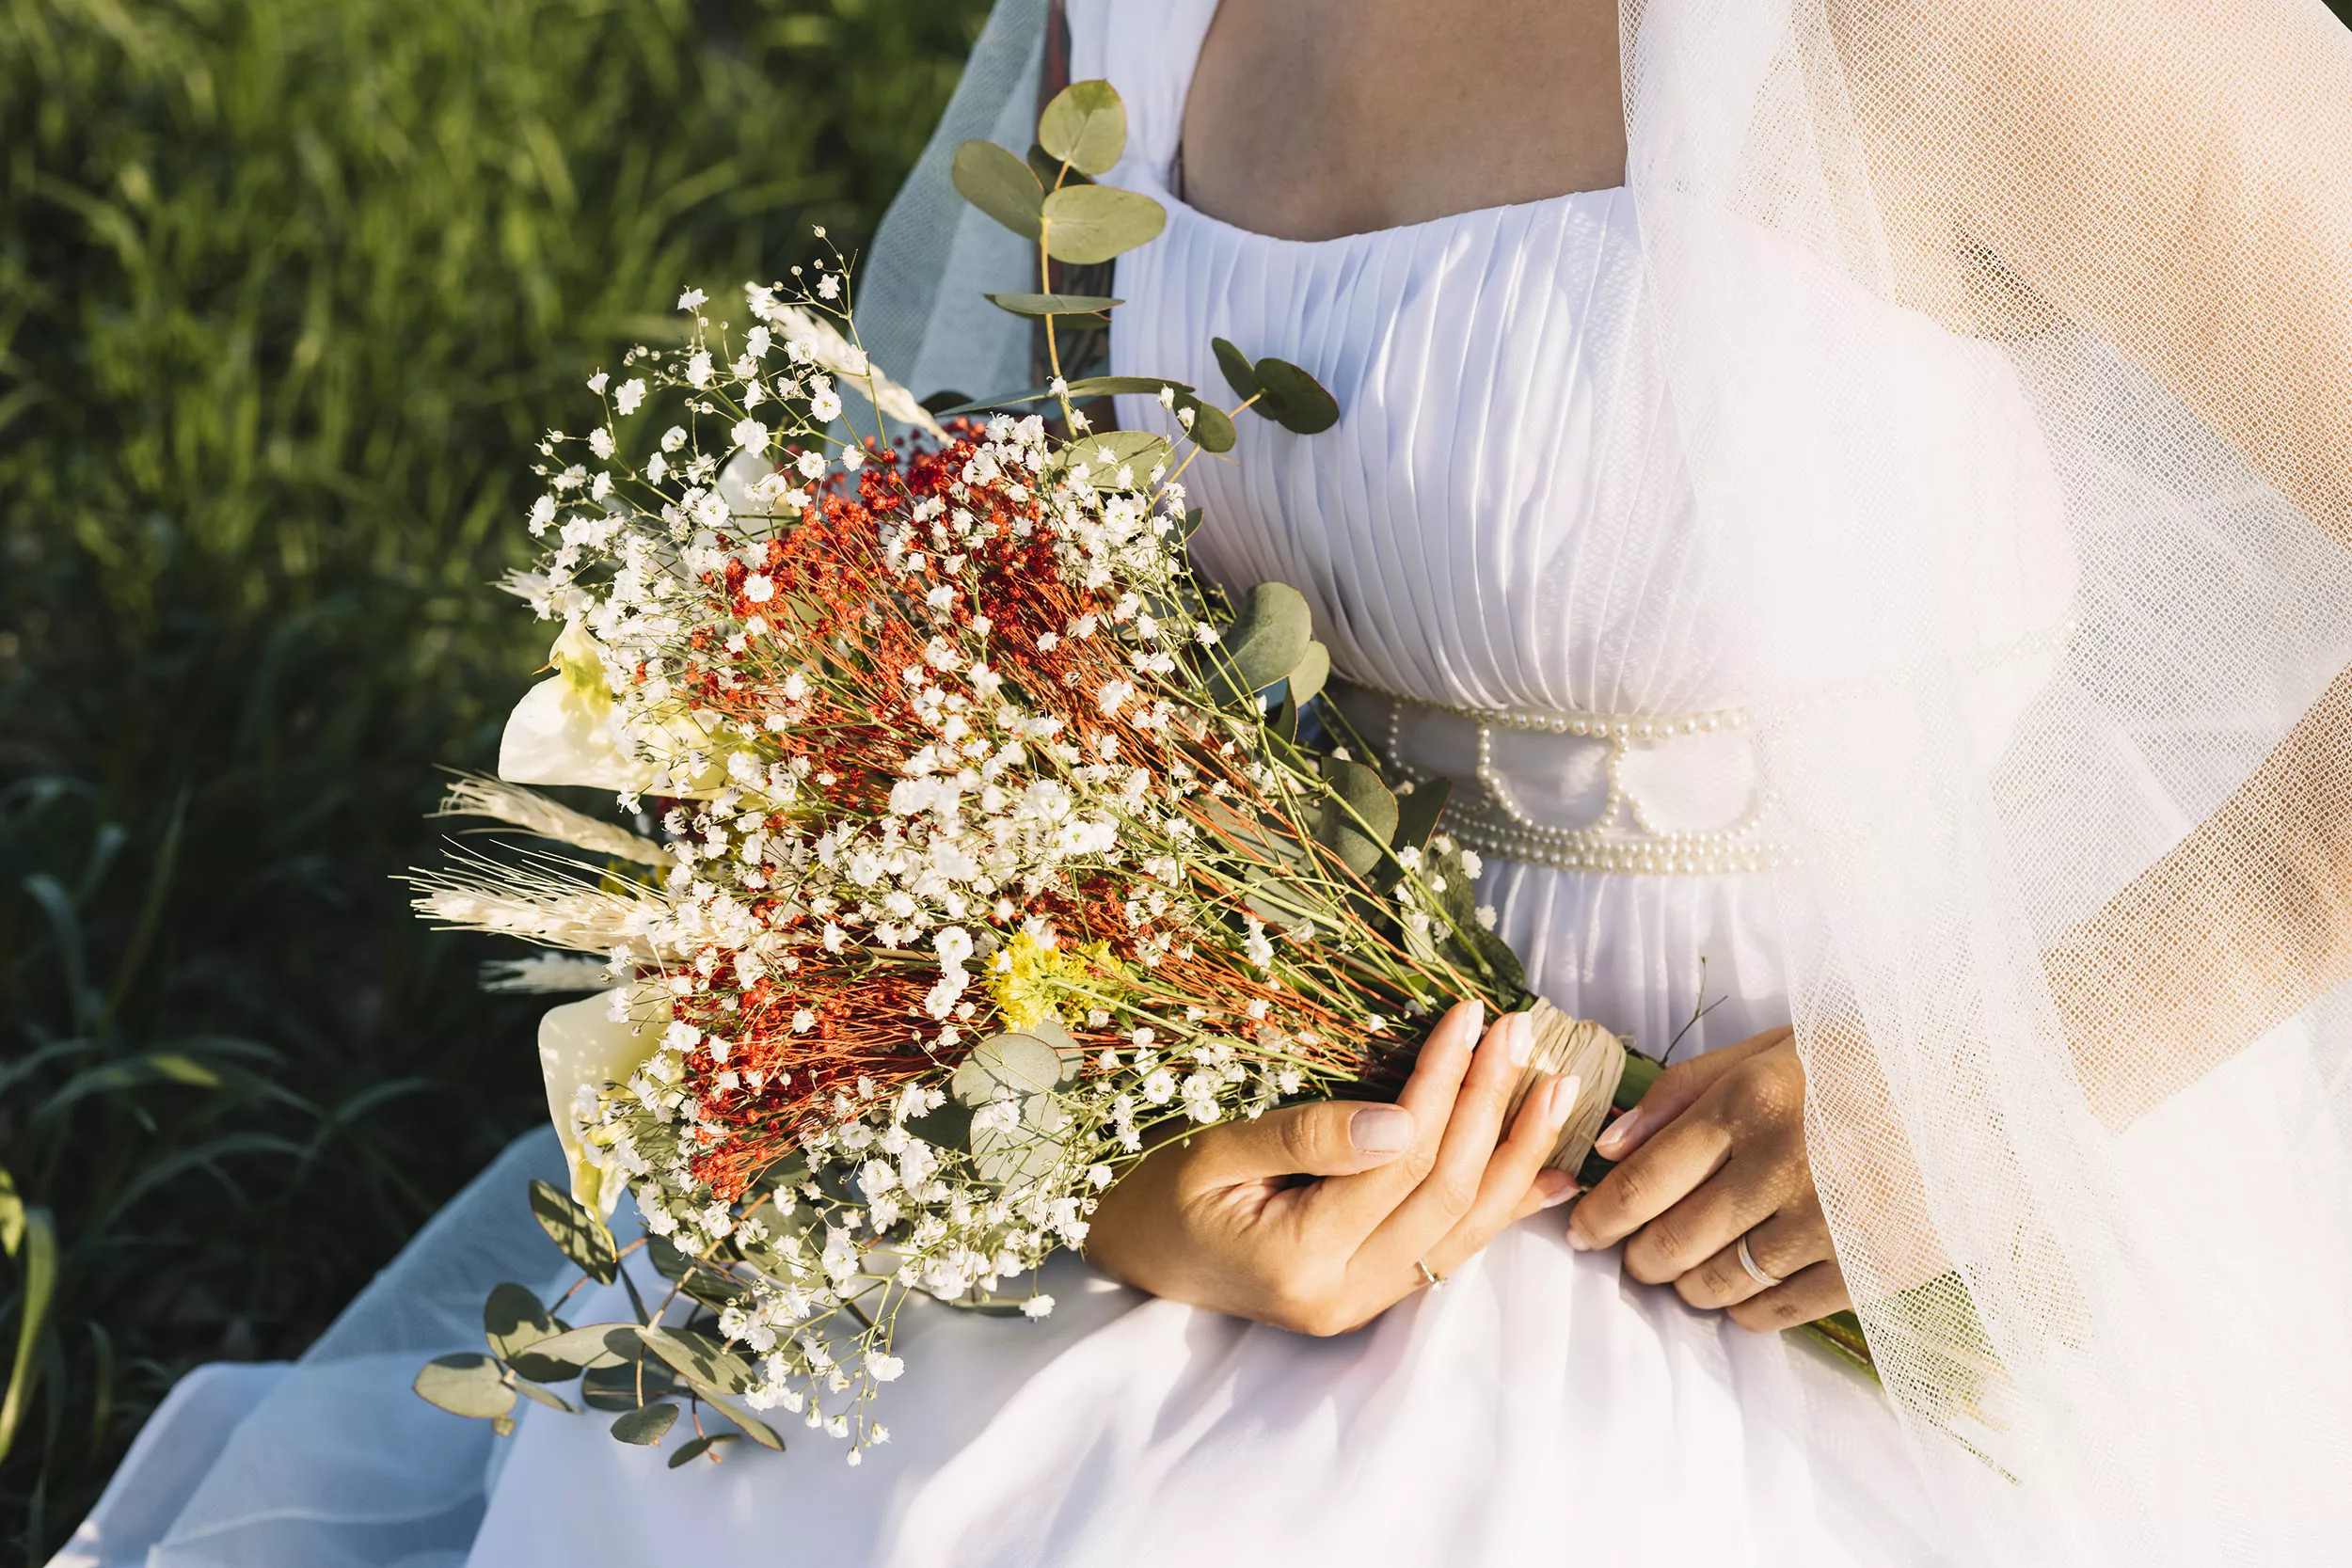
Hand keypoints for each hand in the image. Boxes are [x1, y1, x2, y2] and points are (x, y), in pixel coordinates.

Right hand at [1085, 1001, 1583, 1335]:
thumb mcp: (1212, 1149)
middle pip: (1444, 1193)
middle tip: (1520, 1033)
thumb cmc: (1160, 1192)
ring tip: (1557, 1090)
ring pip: (1465, 1228)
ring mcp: (1364, 1304)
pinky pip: (1454, 1249)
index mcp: (1297, 1256)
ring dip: (1517, 1155)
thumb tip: (1403, 1115)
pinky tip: (1554, 1172)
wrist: (1133, 1258)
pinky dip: (1506, 1205)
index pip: (1399, 1159)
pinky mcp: (1375, 1297)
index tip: (1468, 1016)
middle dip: (1490, 1107)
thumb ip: (1304, 1135)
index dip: (1442, 1084)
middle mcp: (1344, 1294)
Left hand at [1566, 1026, 1851, 1330]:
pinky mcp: (1867, 1270)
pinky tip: (1742, 1291)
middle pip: (1672, 1241)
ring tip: (1686, 1270)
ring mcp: (1827, 1225)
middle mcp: (1781, 1166)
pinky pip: (1775, 1312)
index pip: (1645, 1179)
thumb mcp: (1775, 1046)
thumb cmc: (1872, 1062)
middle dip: (1638, 1256)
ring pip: (1717, 1283)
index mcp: (1751, 1102)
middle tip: (1633, 1255)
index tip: (1581, 1230)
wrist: (1994, 1097)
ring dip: (1686, 1284)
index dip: (1601, 1215)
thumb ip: (1686, 1089)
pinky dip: (1744, 1310)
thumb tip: (1609, 1143)